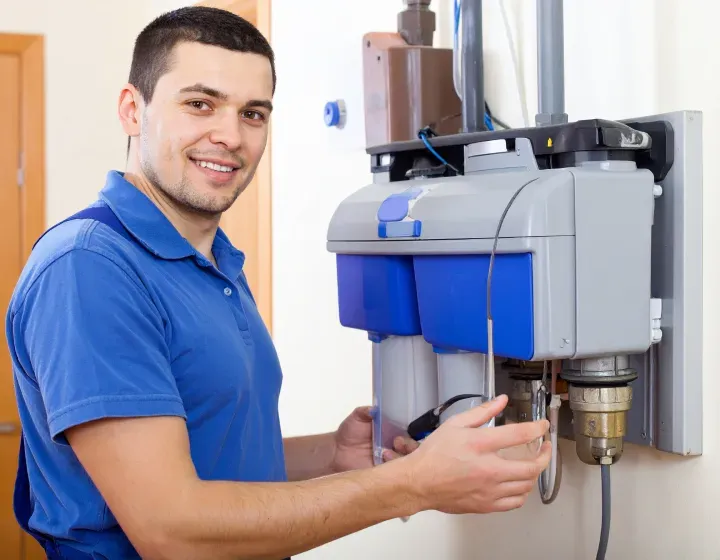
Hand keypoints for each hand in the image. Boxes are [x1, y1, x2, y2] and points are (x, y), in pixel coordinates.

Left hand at [331, 406, 418, 472]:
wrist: (336, 452)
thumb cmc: (349, 433)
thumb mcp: (358, 417)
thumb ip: (366, 411)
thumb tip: (374, 409)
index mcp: (395, 434)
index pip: (412, 436)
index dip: (410, 437)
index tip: (400, 437)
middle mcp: (397, 449)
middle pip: (414, 452)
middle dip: (409, 448)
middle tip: (397, 444)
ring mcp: (392, 464)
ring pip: (407, 465)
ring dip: (399, 459)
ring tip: (385, 454)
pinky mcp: (386, 478)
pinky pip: (395, 478)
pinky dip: (393, 475)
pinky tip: (383, 467)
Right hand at [401, 395, 550, 514]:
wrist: (418, 483)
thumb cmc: (434, 453)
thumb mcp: (454, 424)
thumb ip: (481, 412)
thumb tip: (502, 400)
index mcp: (480, 444)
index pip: (519, 434)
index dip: (537, 428)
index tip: (543, 425)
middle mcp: (489, 469)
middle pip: (531, 466)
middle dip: (545, 455)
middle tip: (545, 448)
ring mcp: (490, 490)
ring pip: (527, 486)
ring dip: (534, 473)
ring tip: (532, 464)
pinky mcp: (487, 505)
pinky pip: (515, 502)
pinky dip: (523, 492)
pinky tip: (519, 484)